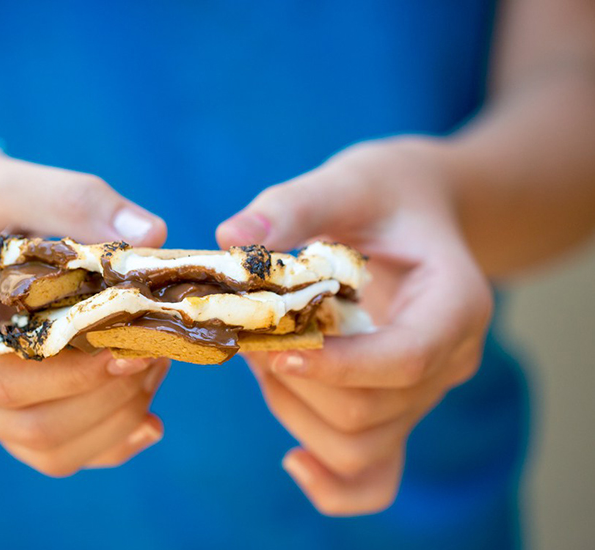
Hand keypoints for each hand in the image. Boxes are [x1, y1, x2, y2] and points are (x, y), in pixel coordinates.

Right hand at [0, 141, 169, 475]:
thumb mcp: (15, 183)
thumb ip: (79, 205)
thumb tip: (152, 238)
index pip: (5, 381)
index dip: (78, 373)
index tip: (134, 342)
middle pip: (36, 427)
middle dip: (110, 395)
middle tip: (158, 347)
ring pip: (51, 450)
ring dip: (117, 417)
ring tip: (154, 364)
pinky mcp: (3, 411)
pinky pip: (57, 450)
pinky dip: (108, 439)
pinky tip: (148, 415)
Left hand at [217, 137, 492, 514]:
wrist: (416, 215)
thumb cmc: (384, 194)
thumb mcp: (346, 181)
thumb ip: (292, 207)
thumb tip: (228, 238)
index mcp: (454, 304)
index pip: (405, 359)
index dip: (336, 364)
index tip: (278, 345)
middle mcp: (449, 360)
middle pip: (371, 412)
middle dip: (296, 382)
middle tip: (250, 336)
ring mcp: (423, 394)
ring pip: (360, 447)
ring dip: (294, 412)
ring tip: (264, 359)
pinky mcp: (396, 411)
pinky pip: (374, 476)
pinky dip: (332, 483)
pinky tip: (292, 461)